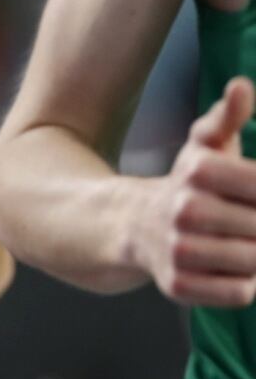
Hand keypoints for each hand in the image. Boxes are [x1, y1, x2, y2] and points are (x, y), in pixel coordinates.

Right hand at [128, 76, 255, 307]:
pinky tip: (234, 269)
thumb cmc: (190, 185)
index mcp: (198, 171)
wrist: (134, 226)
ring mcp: (179, 249)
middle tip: (248, 221)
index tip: (255, 197)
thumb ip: (227, 117)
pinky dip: (245, 284)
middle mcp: (184, 209)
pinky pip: (239, 292)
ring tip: (244, 244)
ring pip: (255, 262)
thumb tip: (242, 85)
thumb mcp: (207, 147)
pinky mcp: (177, 285)